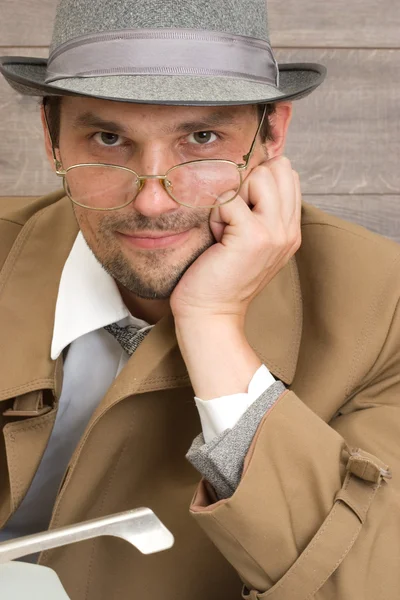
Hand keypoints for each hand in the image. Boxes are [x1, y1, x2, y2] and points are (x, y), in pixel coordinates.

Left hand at [170, 156, 301, 320]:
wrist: (211, 313)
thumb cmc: (220, 276)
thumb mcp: (250, 241)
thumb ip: (259, 211)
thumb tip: (252, 173)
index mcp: (290, 229)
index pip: (288, 175)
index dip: (258, 181)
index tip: (242, 213)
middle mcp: (289, 230)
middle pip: (278, 168)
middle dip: (247, 184)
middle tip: (233, 220)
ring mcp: (274, 233)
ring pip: (258, 177)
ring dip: (232, 199)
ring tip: (226, 229)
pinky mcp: (252, 237)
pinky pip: (229, 200)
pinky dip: (216, 216)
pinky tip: (217, 240)